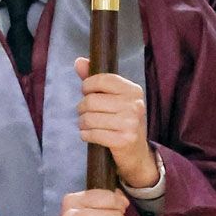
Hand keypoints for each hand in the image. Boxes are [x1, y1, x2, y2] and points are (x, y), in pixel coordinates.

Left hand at [75, 58, 158, 188]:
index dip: (87, 86)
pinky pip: (92, 134)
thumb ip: (95, 80)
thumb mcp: (113, 99)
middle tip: (86, 114)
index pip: (102, 80)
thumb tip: (79, 61)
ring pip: (89, 118)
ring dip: (83, 123)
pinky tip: (90, 136)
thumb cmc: (121, 122)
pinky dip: (86, 135)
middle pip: (91, 101)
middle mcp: (135, 105)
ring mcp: (130, 123)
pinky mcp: (123, 140)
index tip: (87, 93)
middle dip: (82, 109)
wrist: (137, 154)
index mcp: (134, 90)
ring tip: (88, 126)